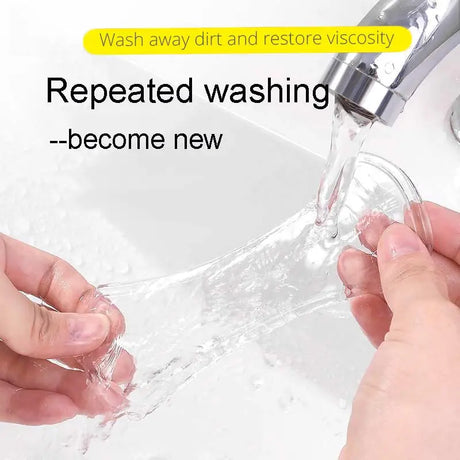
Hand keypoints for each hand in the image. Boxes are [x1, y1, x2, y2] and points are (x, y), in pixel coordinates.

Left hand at [0, 234, 133, 424]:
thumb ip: (37, 317)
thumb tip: (93, 330)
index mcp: (1, 265)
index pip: (59, 282)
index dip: (91, 305)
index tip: (114, 330)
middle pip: (55, 330)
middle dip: (90, 354)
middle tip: (120, 374)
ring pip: (35, 367)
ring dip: (71, 387)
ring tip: (102, 400)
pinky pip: (5, 395)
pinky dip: (33, 405)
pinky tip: (62, 408)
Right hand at [337, 203, 459, 458]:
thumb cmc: (430, 443)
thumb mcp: (429, 338)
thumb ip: (416, 282)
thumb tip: (400, 243)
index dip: (451, 233)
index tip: (415, 214)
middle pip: (452, 286)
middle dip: (408, 254)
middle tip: (374, 230)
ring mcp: (452, 375)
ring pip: (422, 311)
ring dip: (384, 281)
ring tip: (353, 259)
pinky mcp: (420, 390)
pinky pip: (402, 338)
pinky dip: (377, 312)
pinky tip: (356, 294)